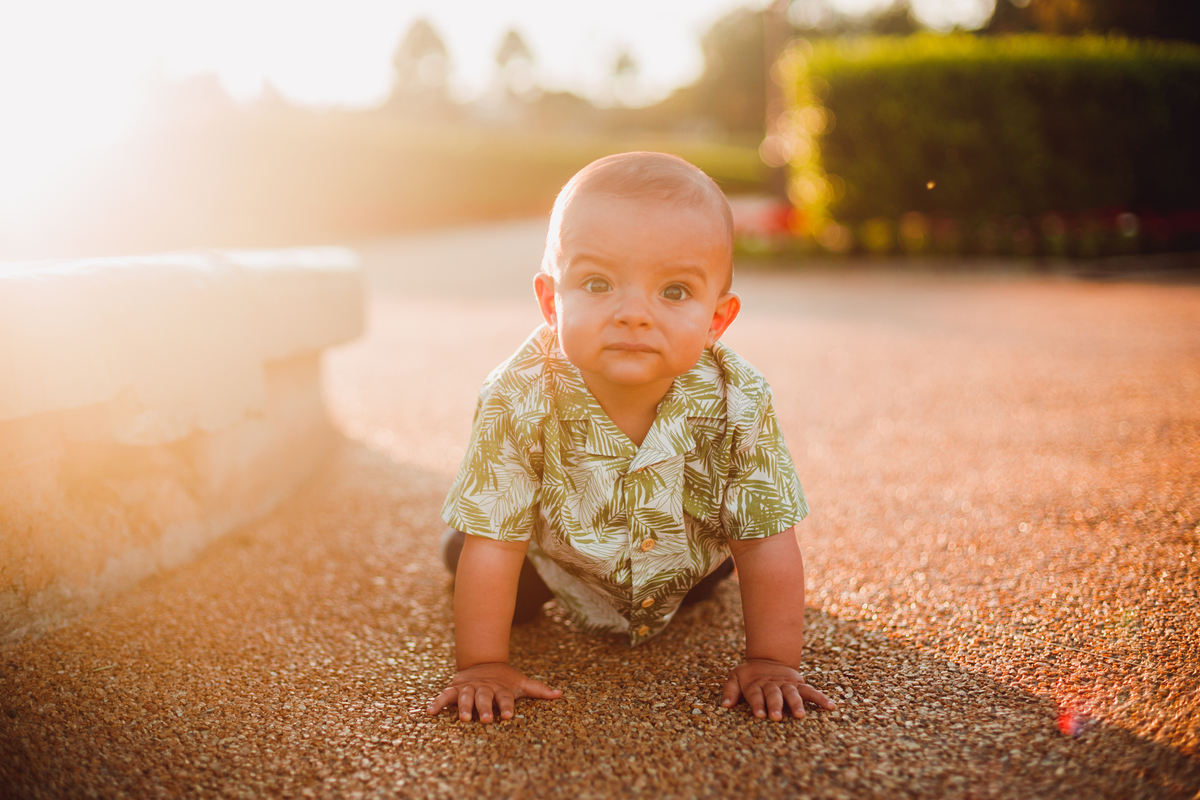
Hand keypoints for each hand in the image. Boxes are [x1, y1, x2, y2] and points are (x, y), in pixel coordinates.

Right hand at [426, 662, 560, 722]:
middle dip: (486, 708)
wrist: (484, 662)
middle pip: (485, 698)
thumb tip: (560, 694)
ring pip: (465, 697)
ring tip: (464, 719)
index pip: (505, 697)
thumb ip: (539, 690)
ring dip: (465, 706)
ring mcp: (469, 688)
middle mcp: (484, 688)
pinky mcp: (455, 688)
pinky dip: (437, 702)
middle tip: (487, 719)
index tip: (509, 715)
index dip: (507, 706)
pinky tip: (430, 712)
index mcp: (500, 688)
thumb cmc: (505, 679)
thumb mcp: (521, 683)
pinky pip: (445, 696)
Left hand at [721, 659, 835, 720]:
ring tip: (800, 715)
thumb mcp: (735, 677)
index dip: (757, 704)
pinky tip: (830, 706)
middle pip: (774, 695)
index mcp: (755, 684)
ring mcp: (786, 684)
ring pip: (792, 693)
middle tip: (776, 717)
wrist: (767, 657)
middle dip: (775, 705)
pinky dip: (820, 697)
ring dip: (796, 704)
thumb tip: (724, 706)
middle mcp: (772, 684)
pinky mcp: (798, 683)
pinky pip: (810, 690)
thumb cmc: (749, 675)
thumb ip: (730, 691)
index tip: (760, 715)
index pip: (756, 695)